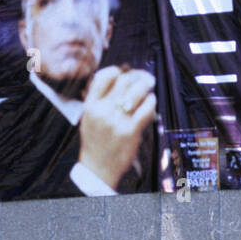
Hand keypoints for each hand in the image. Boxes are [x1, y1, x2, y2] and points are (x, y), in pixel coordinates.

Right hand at [78, 66, 155, 189]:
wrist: (98, 169)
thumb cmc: (95, 142)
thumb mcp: (89, 117)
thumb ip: (99, 99)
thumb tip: (119, 77)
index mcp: (90, 106)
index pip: (103, 76)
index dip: (117, 71)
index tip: (124, 73)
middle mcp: (102, 111)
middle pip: (123, 81)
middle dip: (136, 76)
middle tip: (144, 77)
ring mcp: (117, 121)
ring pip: (137, 91)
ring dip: (146, 86)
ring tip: (149, 87)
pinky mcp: (131, 131)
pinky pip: (147, 108)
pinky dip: (151, 102)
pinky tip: (150, 103)